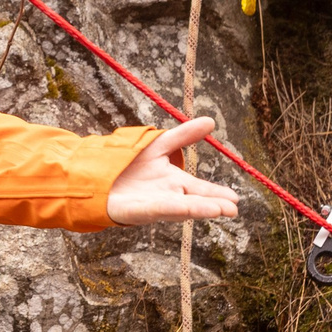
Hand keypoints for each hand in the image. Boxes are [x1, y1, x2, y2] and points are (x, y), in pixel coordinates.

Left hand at [105, 118, 243, 226]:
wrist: (97, 174)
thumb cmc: (129, 163)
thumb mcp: (159, 145)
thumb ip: (183, 135)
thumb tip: (211, 121)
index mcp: (175, 182)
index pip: (201, 190)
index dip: (217, 194)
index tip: (235, 199)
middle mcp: (168, 196)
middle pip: (195, 202)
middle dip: (213, 205)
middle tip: (233, 210)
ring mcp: (153, 205)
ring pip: (179, 208)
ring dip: (198, 209)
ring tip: (219, 210)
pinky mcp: (136, 211)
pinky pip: (156, 209)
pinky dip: (172, 209)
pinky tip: (186, 209)